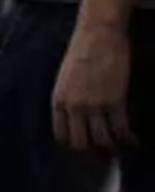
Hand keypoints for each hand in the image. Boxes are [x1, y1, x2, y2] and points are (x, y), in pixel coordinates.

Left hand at [52, 22, 137, 152]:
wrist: (98, 34)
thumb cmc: (82, 51)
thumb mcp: (65, 78)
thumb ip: (68, 98)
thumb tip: (76, 116)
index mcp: (58, 100)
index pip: (61, 135)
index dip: (73, 147)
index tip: (84, 151)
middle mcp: (73, 106)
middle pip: (80, 143)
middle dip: (93, 155)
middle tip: (104, 158)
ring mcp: (93, 105)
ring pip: (102, 140)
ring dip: (113, 149)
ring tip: (120, 150)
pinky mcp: (114, 101)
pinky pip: (121, 129)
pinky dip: (128, 139)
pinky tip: (132, 141)